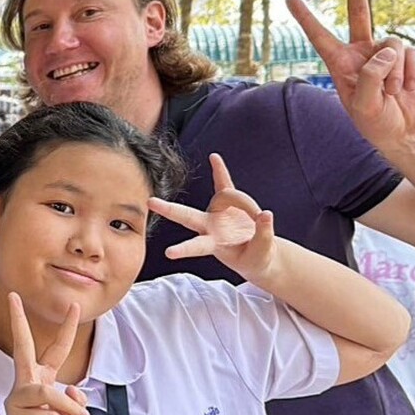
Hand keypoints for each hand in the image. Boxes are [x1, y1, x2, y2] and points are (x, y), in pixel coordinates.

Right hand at [5, 295, 87, 414]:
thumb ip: (75, 399)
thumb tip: (72, 390)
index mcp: (41, 380)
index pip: (54, 349)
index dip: (65, 328)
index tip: (72, 305)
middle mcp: (26, 385)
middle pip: (21, 348)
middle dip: (18, 322)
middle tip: (14, 298)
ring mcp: (18, 400)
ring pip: (48, 392)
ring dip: (68, 407)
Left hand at [148, 153, 275, 281]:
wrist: (258, 250)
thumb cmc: (255, 257)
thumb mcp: (261, 253)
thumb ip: (264, 236)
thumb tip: (265, 215)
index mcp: (214, 245)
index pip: (196, 246)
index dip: (184, 249)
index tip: (168, 253)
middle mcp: (209, 227)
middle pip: (186, 216)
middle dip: (168, 210)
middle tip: (149, 202)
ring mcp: (216, 212)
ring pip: (226, 196)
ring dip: (246, 203)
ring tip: (259, 217)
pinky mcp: (228, 202)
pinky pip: (224, 183)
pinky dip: (220, 171)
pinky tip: (214, 157)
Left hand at [287, 0, 414, 164]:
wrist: (404, 130)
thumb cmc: (377, 122)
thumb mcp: (364, 106)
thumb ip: (371, 76)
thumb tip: (386, 50)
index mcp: (340, 66)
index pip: (320, 38)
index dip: (306, 18)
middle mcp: (361, 53)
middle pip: (359, 15)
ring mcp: (384, 52)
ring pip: (392, 44)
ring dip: (394, 73)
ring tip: (391, 93)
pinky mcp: (405, 56)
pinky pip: (409, 54)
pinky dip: (408, 74)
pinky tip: (404, 90)